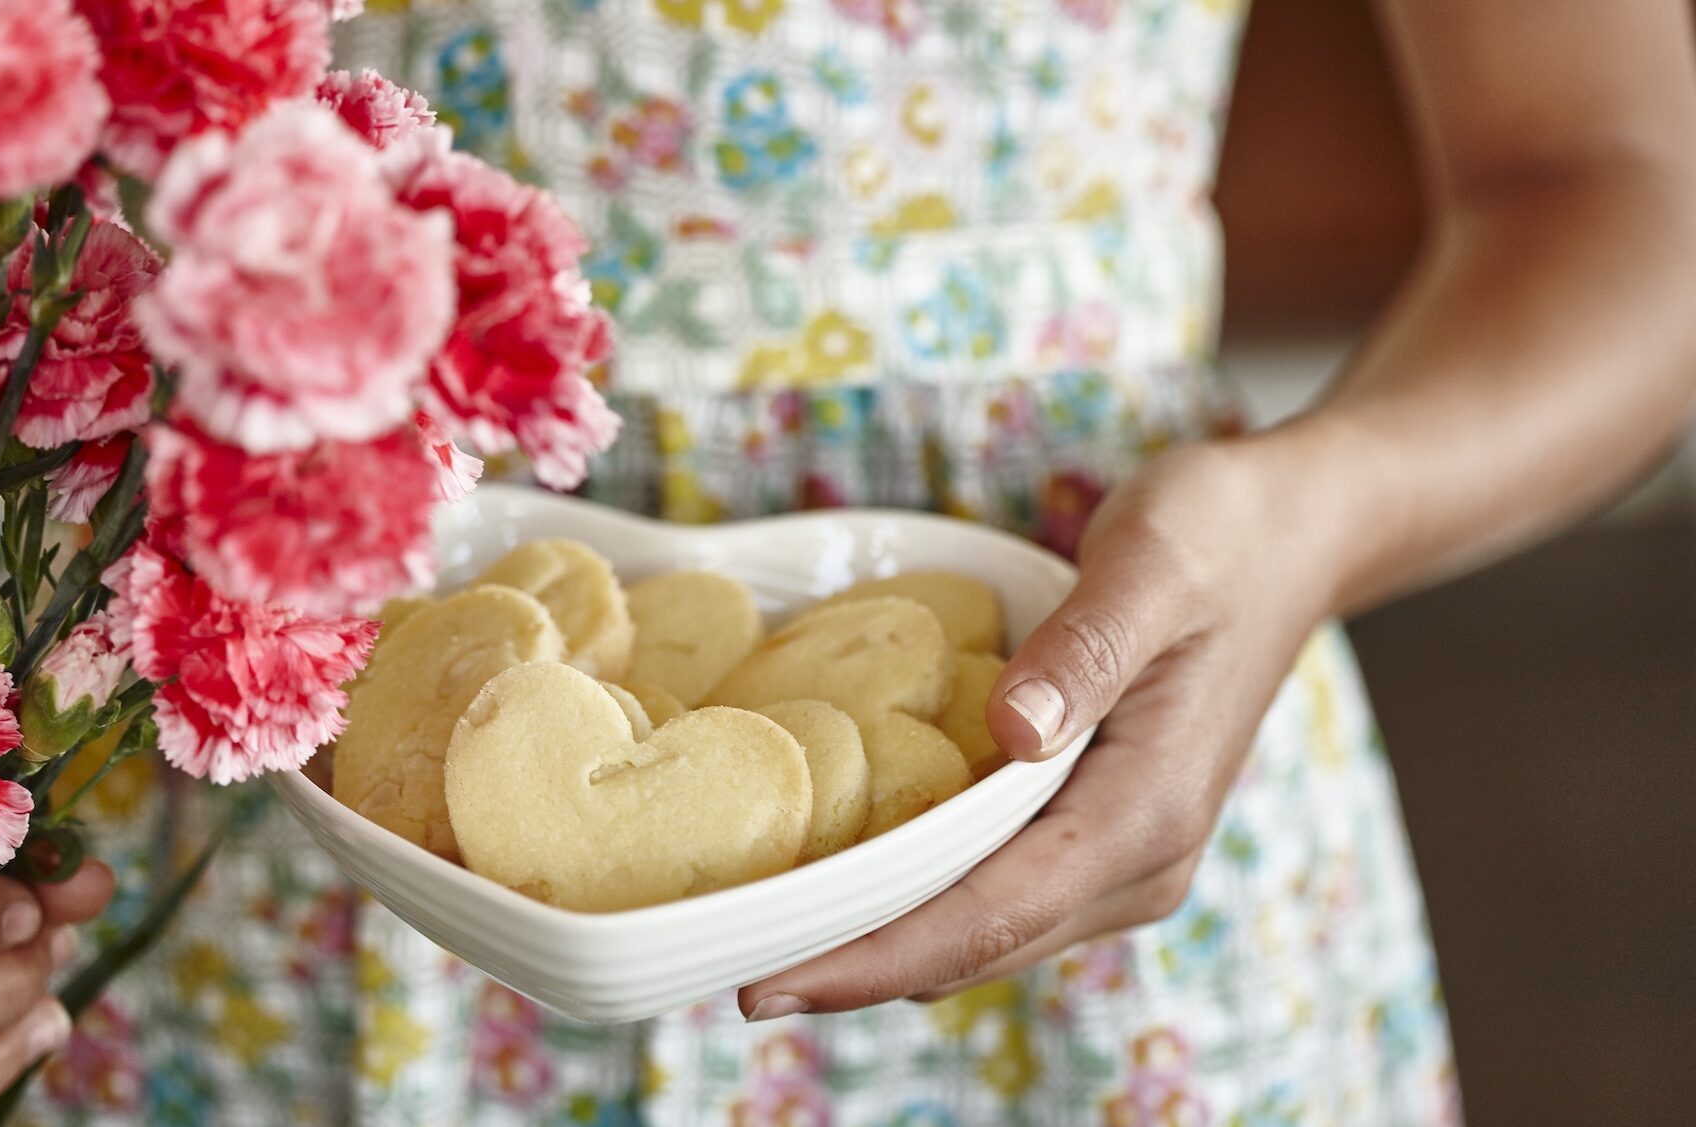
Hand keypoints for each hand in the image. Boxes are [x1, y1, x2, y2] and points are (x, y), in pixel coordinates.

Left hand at [739, 442, 1336, 1017]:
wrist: (1293, 535)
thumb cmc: (1220, 537)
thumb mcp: (1153, 565)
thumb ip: (1083, 651)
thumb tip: (1012, 733)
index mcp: (1146, 814)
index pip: (987, 917)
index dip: (869, 957)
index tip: (764, 981)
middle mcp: (1137, 862)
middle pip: (972, 948)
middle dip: (850, 966)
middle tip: (722, 964)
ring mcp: (1121, 858)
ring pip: (979, 934)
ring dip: (875, 941)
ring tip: (760, 930)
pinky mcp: (1097, 835)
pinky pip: (993, 893)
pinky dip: (914, 899)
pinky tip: (841, 874)